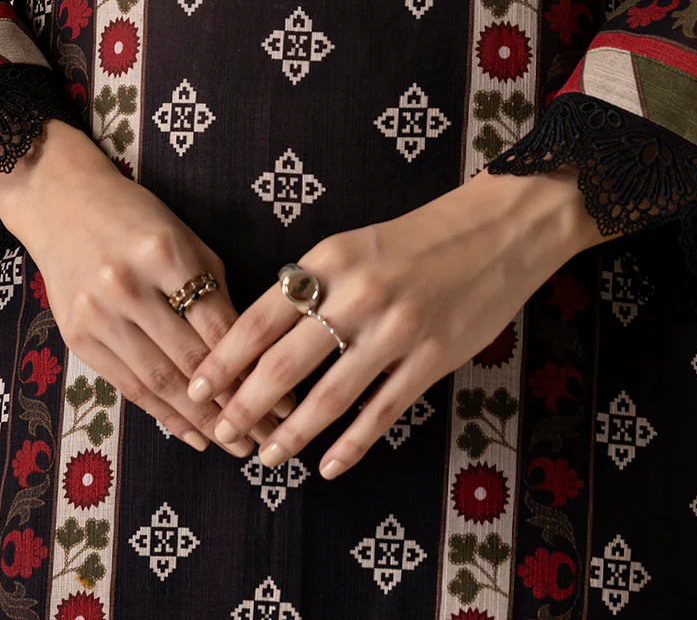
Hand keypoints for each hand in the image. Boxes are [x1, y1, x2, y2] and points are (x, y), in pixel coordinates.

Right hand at [0, 117, 293, 456]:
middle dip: (235, 405)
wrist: (61, 203)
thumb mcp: (184, 237)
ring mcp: (97, 315)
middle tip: (269, 436)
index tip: (286, 399)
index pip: (218, 324)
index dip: (254, 368)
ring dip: (203, 420)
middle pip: (191, 360)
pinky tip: (193, 434)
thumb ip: (214, 290)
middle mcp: (128, 286)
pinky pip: (128, 386)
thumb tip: (250, 354)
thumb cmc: (136, 218)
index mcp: (164, 252)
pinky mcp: (77, 337)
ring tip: (237, 444)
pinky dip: (163, 414)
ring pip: (160, 382)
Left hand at [183, 163, 613, 478]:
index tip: (198, 386)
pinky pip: (382, 411)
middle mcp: (358, 295)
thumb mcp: (355, 245)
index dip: (224, 358)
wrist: (498, 231)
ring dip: (292, 433)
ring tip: (266, 457)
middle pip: (284, 362)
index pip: (260, 317)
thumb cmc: (418, 239)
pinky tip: (328, 466)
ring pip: (329, 396)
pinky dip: (351, 444)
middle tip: (222, 432)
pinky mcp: (432, 359)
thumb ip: (313, 283)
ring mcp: (397, 330)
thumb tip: (262, 334)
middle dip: (246, 404)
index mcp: (330, 261)